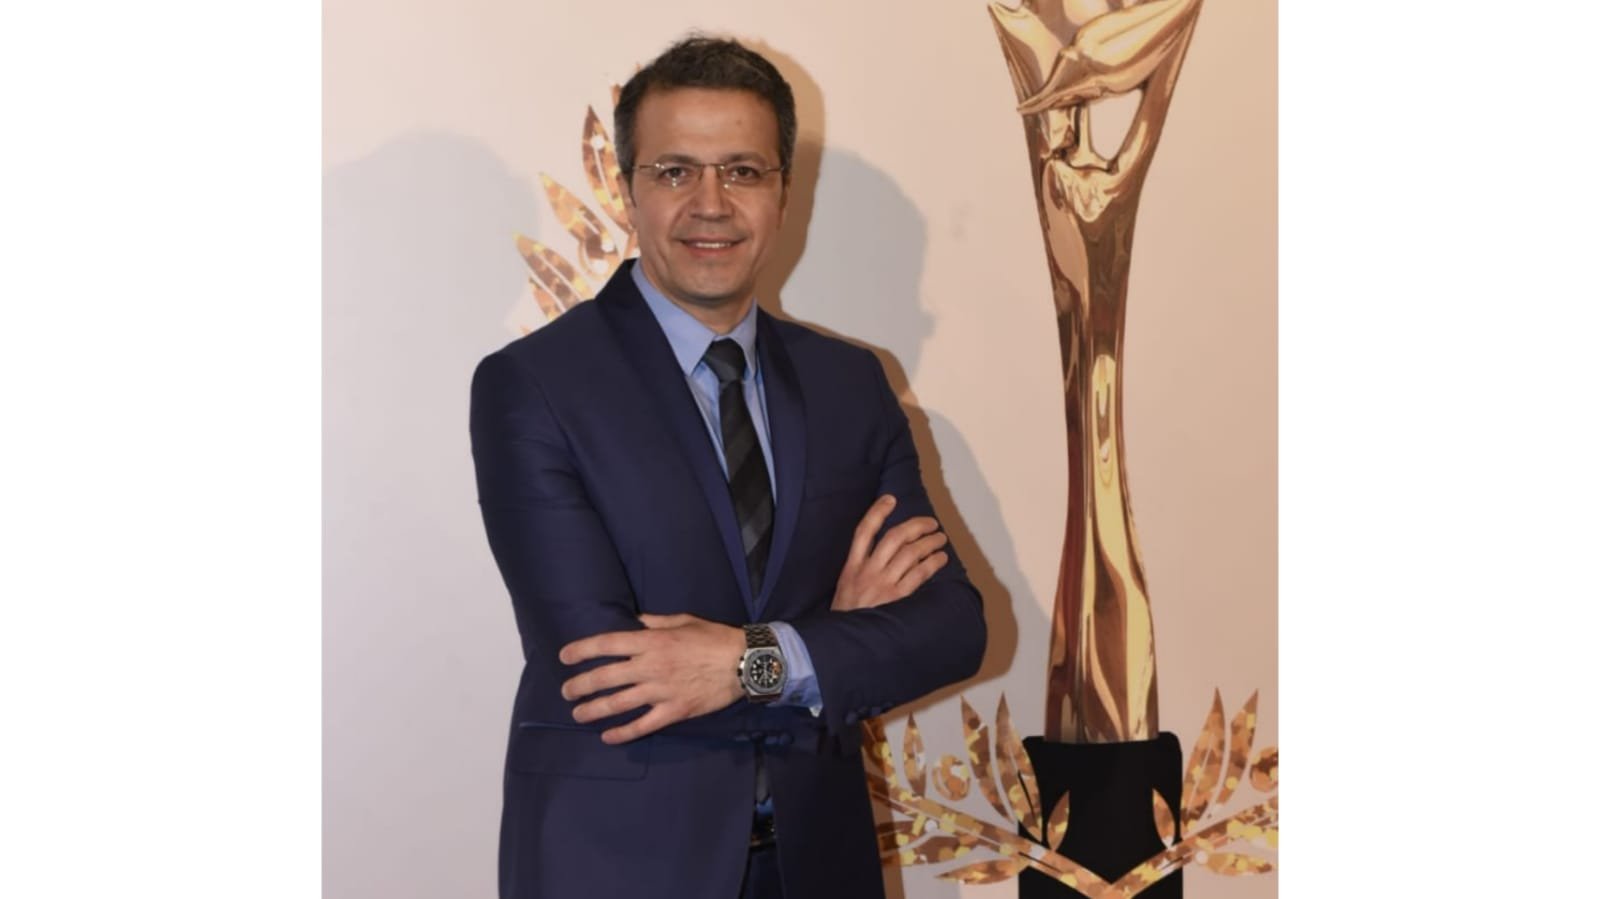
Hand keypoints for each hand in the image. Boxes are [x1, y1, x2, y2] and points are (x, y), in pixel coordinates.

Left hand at [559, 614, 745, 743]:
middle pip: (605, 677)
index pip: (607, 644)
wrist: (744, 662)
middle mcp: (650, 666)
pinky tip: (607, 736)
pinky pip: (642, 725)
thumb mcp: (683, 620)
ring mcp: (661, 691)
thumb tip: (634, 622)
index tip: (564, 657)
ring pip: (618, 704)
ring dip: (593, 710)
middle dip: (580, 685)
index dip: (581, 650)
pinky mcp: (674, 711)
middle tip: (566, 691)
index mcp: (652, 641)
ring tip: (578, 714)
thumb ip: (654, 622)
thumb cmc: (714, 637)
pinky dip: (623, 733)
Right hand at [831, 495, 949, 611]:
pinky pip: (919, 574)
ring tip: (940, 538)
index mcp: (851, 568)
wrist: (844, 644)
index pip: (863, 532)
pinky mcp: (897, 599)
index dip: (877, 512)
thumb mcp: (844, 589)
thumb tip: (883, 555)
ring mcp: (882, 585)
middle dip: (916, 526)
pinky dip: (933, 563)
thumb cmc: (847, 618)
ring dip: (929, 542)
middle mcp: (867, 572)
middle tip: (930, 522)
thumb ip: (859, 571)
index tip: (891, 499)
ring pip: (910, 553)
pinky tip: (941, 558)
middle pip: (894, 537)